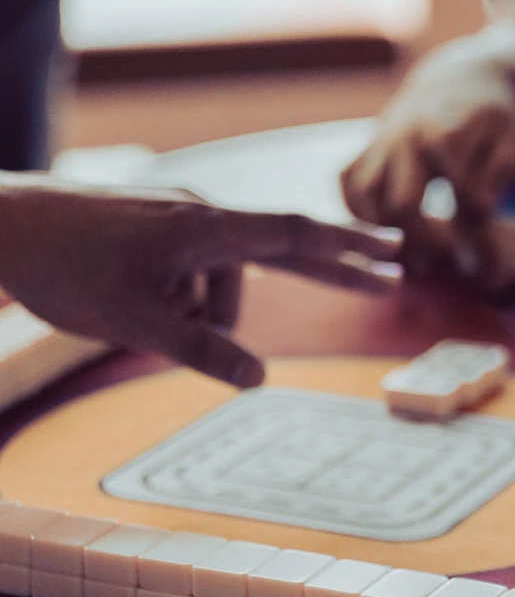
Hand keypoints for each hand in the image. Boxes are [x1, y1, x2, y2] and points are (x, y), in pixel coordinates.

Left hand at [0, 177, 401, 387]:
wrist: (4, 225)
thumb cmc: (66, 270)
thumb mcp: (136, 323)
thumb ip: (201, 352)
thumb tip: (260, 380)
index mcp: (206, 229)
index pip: (294, 236)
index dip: (348, 251)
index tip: (393, 255)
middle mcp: (202, 215)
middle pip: (282, 248)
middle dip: (333, 270)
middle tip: (392, 274)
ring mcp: (180, 219)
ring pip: (220, 280)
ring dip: (200, 313)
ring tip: (141, 321)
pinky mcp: (159, 227)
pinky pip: (193, 271)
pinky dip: (183, 300)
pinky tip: (144, 306)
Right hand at [341, 40, 514, 279]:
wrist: (460, 82)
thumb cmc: (489, 123)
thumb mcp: (508, 151)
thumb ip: (493, 196)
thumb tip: (481, 258)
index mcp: (445, 135)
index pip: (459, 201)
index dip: (478, 242)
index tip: (493, 272)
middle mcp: (403, 139)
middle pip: (400, 208)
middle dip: (425, 245)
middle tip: (446, 264)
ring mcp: (377, 145)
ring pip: (363, 201)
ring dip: (384, 237)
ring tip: (412, 257)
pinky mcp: (361, 152)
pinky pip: (347, 187)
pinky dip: (358, 215)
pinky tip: (384, 232)